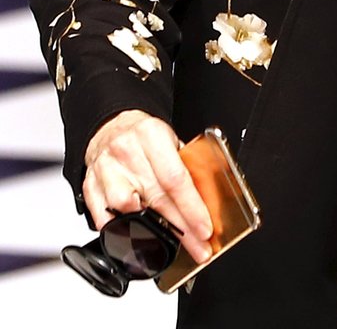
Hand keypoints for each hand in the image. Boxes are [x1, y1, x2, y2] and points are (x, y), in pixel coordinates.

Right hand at [83, 109, 212, 263]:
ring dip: (150, 232)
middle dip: (181, 231)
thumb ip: (188, 166)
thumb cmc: (146, 136)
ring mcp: (105, 169)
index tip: (205, 229)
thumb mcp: (172, 140)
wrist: (113, 127)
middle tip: (198, 248)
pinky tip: (135, 240)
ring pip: (126, 210)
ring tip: (169, 243)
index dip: (192, 208)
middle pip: (157, 199)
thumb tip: (209, 201)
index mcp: (151, 135)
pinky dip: (119, 233)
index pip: (175, 178)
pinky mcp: (89, 185)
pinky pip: (102, 218)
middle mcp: (126, 151)